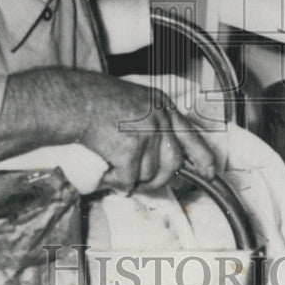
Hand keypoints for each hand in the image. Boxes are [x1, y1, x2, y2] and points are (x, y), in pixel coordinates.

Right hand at [72, 73, 216, 193]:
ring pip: (148, 174)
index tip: (209, 173)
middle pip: (172, 163)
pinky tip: (105, 170)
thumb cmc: (99, 100)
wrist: (75, 100)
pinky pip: (127, 180)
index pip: (191, 136)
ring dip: (131, 178)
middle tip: (143, 183)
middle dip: (158, 179)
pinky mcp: (128, 151)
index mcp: (163, 106)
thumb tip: (167, 158)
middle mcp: (159, 120)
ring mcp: (145, 135)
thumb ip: (155, 123)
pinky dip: (115, 181)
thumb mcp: (138, 102)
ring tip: (114, 166)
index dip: (202, 158)